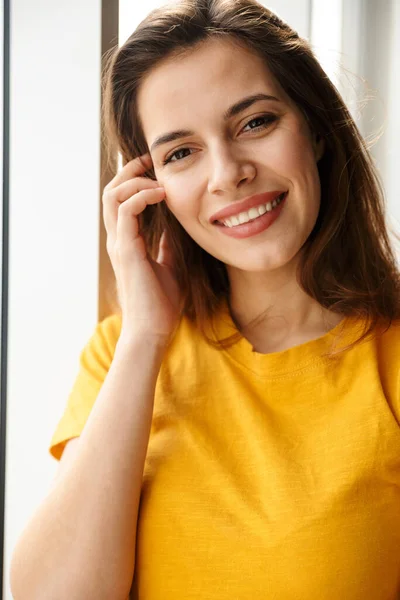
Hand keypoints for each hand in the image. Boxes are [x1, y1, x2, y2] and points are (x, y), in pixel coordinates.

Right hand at [102, 153, 182, 344]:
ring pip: (112, 196)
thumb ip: (167, 245)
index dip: (133, 180)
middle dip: (128, 171)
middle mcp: (118, 239)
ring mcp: (120, 244)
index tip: (153, 169)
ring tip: (156, 179)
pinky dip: (141, 196)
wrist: (154, 330)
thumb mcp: (170, 265)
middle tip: (149, 161)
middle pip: (111, 191)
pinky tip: (161, 195)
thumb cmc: (161, 303)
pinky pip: (126, 211)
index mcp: (127, 242)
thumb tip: (174, 227)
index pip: (120, 201)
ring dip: (134, 181)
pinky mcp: (127, 250)